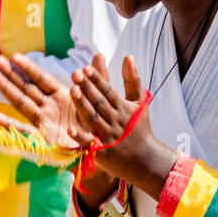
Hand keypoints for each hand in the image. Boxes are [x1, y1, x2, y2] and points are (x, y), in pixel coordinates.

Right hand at [0, 53, 93, 150]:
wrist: (102, 146)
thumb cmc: (98, 121)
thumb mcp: (99, 98)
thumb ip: (98, 78)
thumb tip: (99, 55)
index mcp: (62, 95)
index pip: (42, 79)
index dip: (29, 68)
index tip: (14, 56)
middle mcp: (49, 106)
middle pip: (27, 88)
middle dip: (12, 75)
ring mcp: (45, 121)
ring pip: (23, 103)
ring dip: (8, 90)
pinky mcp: (44, 137)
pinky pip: (24, 130)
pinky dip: (8, 124)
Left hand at [69, 54, 169, 185]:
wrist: (146, 159)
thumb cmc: (140, 129)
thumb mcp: (140, 102)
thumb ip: (132, 80)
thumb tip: (128, 57)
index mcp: (124, 108)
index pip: (109, 91)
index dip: (97, 80)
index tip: (86, 68)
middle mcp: (116, 120)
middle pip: (100, 102)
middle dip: (87, 87)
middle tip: (75, 74)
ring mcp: (109, 135)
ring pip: (94, 118)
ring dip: (83, 105)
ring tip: (72, 91)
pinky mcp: (102, 151)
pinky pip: (90, 143)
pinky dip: (81, 137)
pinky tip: (70, 130)